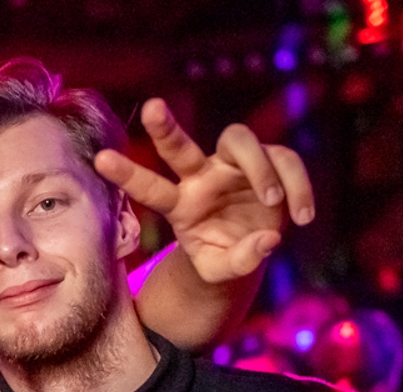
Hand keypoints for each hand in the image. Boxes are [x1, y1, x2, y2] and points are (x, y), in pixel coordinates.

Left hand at [95, 99, 314, 284]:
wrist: (251, 248)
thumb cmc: (225, 258)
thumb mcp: (223, 272)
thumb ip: (239, 262)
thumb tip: (267, 241)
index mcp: (180, 205)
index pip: (150, 188)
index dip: (127, 174)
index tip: (100, 160)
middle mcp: (201, 178)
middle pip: (180, 147)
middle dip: (164, 128)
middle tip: (150, 108)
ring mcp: (232, 166)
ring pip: (239, 141)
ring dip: (259, 169)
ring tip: (272, 204)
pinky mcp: (267, 161)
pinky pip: (285, 160)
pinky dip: (298, 187)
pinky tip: (303, 218)